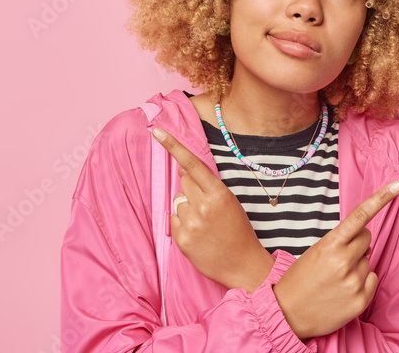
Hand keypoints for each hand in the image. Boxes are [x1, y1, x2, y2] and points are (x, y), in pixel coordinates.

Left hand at [152, 129, 273, 292]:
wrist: (242, 265)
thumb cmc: (237, 230)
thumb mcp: (229, 201)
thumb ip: (206, 184)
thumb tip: (181, 167)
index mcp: (219, 193)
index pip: (192, 164)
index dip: (173, 146)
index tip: (156, 131)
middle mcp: (203, 206)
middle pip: (183, 181)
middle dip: (190, 187)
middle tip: (205, 203)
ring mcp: (191, 224)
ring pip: (177, 200)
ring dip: (186, 207)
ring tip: (203, 223)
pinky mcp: (182, 240)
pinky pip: (173, 219)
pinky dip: (182, 223)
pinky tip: (197, 234)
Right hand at [272, 180, 398, 339]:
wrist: (288, 313)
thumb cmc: (300, 278)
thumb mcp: (316, 252)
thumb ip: (342, 243)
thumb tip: (367, 245)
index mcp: (330, 245)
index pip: (360, 216)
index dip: (381, 198)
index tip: (398, 185)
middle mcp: (344, 262)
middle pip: (367, 238)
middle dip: (357, 243)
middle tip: (338, 256)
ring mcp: (354, 282)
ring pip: (368, 260)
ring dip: (356, 265)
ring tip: (335, 278)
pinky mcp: (361, 301)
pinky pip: (372, 279)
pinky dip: (362, 282)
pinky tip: (344, 290)